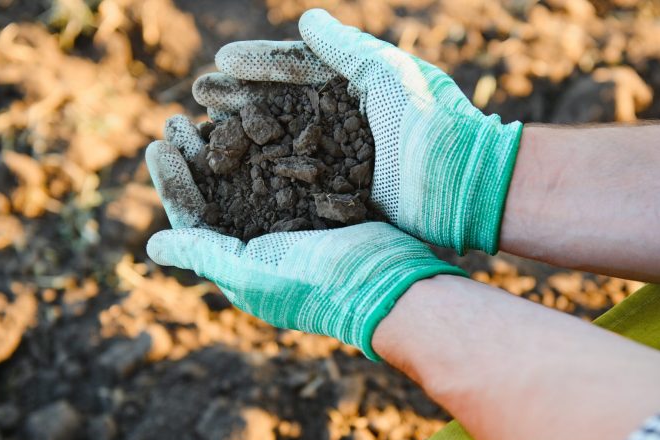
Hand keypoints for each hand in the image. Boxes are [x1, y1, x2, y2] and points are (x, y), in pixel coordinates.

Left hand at [145, 121, 464, 359]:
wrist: (391, 284)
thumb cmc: (317, 284)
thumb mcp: (252, 271)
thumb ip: (203, 253)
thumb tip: (150, 244)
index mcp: (240, 266)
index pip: (194, 221)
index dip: (174, 184)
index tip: (157, 145)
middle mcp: (263, 245)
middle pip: (218, 194)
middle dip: (196, 156)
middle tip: (177, 120)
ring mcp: (294, 226)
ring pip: (250, 177)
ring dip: (228, 145)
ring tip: (209, 112)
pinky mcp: (324, 207)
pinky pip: (287, 170)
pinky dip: (269, 144)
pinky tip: (259, 116)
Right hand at [191, 9, 522, 254]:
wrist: (462, 185)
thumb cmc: (430, 123)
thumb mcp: (387, 73)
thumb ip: (345, 48)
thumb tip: (306, 18)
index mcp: (353, 91)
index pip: (297, 71)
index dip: (260, 65)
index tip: (222, 61)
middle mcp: (341, 127)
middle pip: (278, 108)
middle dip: (237, 99)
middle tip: (197, 94)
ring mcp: (337, 165)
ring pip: (276, 146)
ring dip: (238, 138)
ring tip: (200, 130)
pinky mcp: (336, 201)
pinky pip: (289, 186)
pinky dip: (257, 178)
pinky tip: (226, 174)